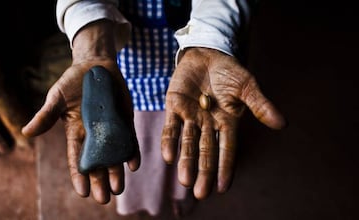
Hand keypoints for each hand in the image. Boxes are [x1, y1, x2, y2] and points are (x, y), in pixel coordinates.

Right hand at [22, 20, 139, 203]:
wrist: (95, 65)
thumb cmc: (72, 81)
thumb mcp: (57, 97)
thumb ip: (45, 115)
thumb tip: (26, 132)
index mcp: (75, 132)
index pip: (76, 159)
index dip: (79, 176)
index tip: (83, 192)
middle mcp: (94, 135)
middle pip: (97, 163)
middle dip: (100, 181)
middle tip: (103, 198)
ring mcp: (111, 129)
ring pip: (114, 156)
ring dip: (116, 172)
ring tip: (118, 189)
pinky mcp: (125, 121)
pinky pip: (129, 140)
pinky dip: (131, 152)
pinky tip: (133, 164)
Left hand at [161, 47, 285, 198]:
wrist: (207, 53)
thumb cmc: (230, 72)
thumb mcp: (247, 87)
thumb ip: (260, 105)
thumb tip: (282, 124)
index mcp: (227, 122)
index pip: (226, 149)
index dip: (225, 167)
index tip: (222, 188)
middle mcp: (208, 124)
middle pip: (206, 151)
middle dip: (203, 171)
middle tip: (200, 192)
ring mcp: (190, 116)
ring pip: (188, 142)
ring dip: (186, 160)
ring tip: (184, 180)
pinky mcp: (174, 106)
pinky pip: (171, 126)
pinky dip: (169, 140)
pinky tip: (168, 156)